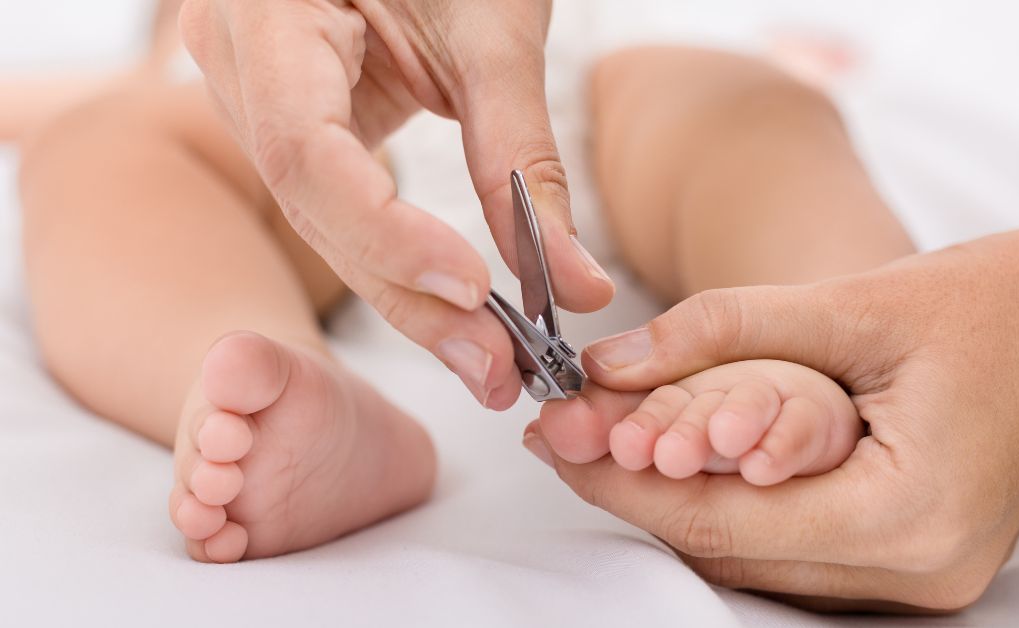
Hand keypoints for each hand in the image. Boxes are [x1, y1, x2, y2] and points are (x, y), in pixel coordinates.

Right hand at [179, 0, 613, 407]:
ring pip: (323, 218)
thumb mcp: (494, 30)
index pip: (305, 149)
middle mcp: (235, 55)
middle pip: (313, 203)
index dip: (388, 234)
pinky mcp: (290, 116)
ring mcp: (252, 88)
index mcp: (268, 9)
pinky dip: (399, 256)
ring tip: (486, 360)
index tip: (476, 291)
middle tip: (494, 370)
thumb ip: (524, 158)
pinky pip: (336, 202)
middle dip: (408, 295)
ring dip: (406, 294)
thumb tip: (577, 285)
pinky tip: (455, 306)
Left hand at [527, 202, 1018, 610]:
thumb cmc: (994, 302)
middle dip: (640, 494)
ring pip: (761, 563)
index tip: (554, 440)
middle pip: (734, 554)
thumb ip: (718, 331)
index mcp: (906, 513)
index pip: (723, 520)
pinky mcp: (923, 563)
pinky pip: (801, 554)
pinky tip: (690, 467)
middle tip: (563, 439)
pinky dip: (739, 514)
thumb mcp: (848, 302)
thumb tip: (602, 364)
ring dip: (684, 505)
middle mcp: (918, 570)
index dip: (624, 484)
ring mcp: (925, 581)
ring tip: (609, 446)